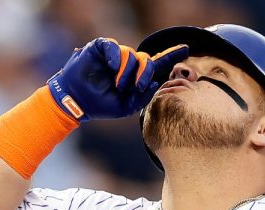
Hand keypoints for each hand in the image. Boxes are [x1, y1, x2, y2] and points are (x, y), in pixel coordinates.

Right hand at [47, 38, 188, 121]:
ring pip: (131, 55)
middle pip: (146, 60)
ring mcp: (115, 55)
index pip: (156, 64)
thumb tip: (155, 82)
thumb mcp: (125, 107)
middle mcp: (127, 64)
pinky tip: (112, 67)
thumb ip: (141, 97)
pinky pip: (114, 46)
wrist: (77, 102)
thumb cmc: (101, 105)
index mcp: (135, 76)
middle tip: (138, 86)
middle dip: (146, 73)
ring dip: (127, 71)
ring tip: (118, 85)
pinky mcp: (101, 48)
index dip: (171, 56)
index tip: (187, 49)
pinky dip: (116, 57)